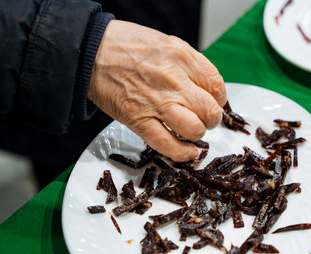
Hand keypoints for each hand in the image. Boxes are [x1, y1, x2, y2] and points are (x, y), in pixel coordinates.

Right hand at [88, 20, 226, 161]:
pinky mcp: (139, 121)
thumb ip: (190, 64)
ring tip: (194, 131)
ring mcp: (156, 103)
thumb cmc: (126, 46)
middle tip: (205, 117)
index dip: (220, 97)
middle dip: (212, 118)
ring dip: (198, 134)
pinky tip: (189, 152)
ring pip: (194, 129)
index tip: (215, 101)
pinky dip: (182, 153)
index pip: (216, 84)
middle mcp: (172, 80)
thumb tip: (207, 87)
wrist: (90, 52)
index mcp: (181, 56)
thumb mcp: (167, 43)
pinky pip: (168, 145)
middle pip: (210, 110)